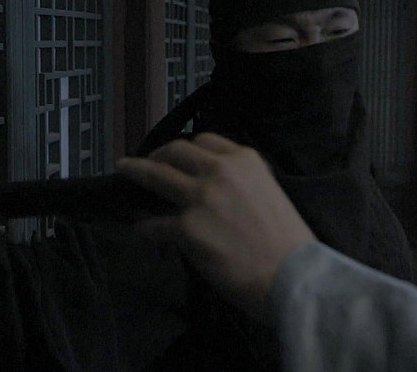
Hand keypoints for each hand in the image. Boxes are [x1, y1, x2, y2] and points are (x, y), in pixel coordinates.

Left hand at [116, 133, 314, 320]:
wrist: (292, 275)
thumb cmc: (287, 241)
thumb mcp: (267, 191)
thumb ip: (239, 181)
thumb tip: (209, 187)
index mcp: (244, 160)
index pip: (204, 140)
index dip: (185, 148)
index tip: (175, 154)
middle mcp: (219, 171)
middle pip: (175, 151)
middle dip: (156, 154)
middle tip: (145, 162)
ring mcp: (200, 198)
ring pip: (155, 175)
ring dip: (135, 172)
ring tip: (123, 170)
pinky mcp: (186, 228)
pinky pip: (154, 224)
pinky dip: (145, 227)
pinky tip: (142, 229)